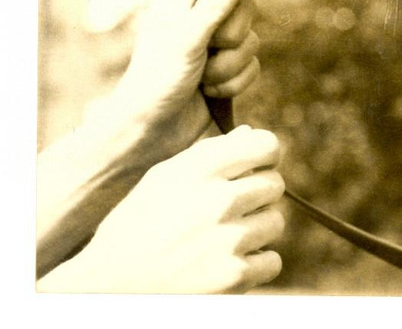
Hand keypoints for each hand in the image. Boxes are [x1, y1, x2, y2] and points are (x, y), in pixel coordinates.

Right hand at [41, 127, 284, 293]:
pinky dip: (256, 264)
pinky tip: (230, 263)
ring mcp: (228, 240)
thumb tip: (250, 135)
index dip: (266, 155)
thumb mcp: (162, 178)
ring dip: (257, 230)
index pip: (266, 146)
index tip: (257, 166)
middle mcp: (218, 199)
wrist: (106, 287)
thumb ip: (209, 154)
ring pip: (275, 222)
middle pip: (274, 184)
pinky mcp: (232, 278)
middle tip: (234, 209)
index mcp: (200, 168)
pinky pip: (272, 261)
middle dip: (258, 194)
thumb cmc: (135, 226)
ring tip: (226, 238)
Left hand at [110, 0, 260, 167]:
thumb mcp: (184, 39)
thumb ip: (212, 7)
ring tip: (204, 79)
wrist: (149, 134)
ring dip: (230, 65)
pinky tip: (211, 93)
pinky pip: (253, 67)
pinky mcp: (227, 72)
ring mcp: (215, 46)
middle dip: (235, 31)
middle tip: (213, 45)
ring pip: (251, 39)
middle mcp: (201, 17)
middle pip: (244, 1)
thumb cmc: (156, 81)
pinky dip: (234, 82)